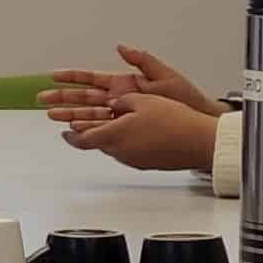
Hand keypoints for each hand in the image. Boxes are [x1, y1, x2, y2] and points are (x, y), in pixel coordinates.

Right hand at [40, 45, 228, 120]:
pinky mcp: (130, 129)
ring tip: (52, 116)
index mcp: (125, 83)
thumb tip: (122, 47)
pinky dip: (89, 130)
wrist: (201, 122)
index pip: (92, 79)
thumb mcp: (165, 76)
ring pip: (90, 115)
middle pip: (85, 98)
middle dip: (63, 98)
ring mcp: (124, 115)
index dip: (72, 77)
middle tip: (43, 99)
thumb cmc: (187, 99)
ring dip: (71, 115)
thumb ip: (142, 61)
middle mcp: (121, 99)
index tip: (53, 75)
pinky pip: (105, 129)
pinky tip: (75, 132)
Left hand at [56, 92, 219, 171]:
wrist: (199, 141)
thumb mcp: (141, 99)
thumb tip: (113, 102)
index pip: (82, 139)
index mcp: (115, 134)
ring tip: (110, 125)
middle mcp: (122, 151)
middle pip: (96, 143)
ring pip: (113, 147)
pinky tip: (132, 133)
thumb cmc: (173, 120)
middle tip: (79, 126)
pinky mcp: (147, 163)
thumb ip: (121, 100)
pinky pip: (128, 152)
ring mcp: (135, 159)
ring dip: (107, 137)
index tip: (63, 132)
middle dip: (87, 134)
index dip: (70, 137)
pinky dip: (124, 142)